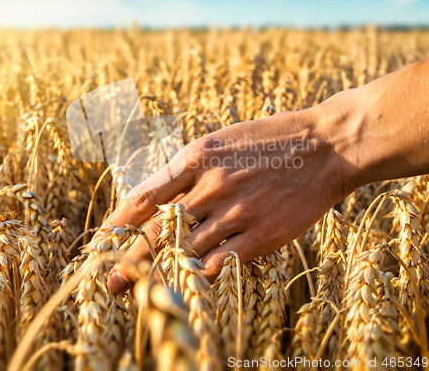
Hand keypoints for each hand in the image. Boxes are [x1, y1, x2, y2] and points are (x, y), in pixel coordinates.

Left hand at [101, 107, 352, 291]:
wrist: (326, 146)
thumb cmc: (271, 139)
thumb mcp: (222, 140)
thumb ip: (189, 167)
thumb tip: (161, 195)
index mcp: (196, 157)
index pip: (144, 196)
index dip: (118, 223)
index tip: (102, 242)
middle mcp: (211, 185)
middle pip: (157, 230)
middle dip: (129, 259)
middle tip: (109, 283)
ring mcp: (237, 211)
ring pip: (186, 251)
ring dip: (162, 272)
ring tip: (144, 288)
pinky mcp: (262, 234)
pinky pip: (220, 263)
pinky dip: (200, 275)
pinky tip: (188, 284)